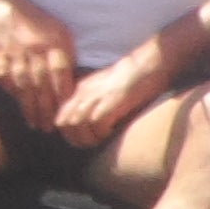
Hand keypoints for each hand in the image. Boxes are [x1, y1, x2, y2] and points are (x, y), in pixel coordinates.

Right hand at [0, 0, 79, 124]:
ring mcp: (13, 53)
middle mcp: (34, 50)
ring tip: (34, 123)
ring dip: (29, 107)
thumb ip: (65, 54)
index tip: (66, 114)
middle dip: (46, 110)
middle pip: (42, 86)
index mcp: (53, 43)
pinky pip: (4, 78)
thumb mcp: (57, 29)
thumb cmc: (33, 19)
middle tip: (50, 127)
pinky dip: (10, 91)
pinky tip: (16, 101)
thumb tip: (69, 81)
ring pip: (23, 86)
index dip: (63, 97)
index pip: (60, 76)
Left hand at [50, 33, 166, 150]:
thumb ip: (94, 102)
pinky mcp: (113, 99)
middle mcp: (84, 92)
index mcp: (81, 90)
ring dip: (88, 137)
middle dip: (76, 138)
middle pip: (65, 122)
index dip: (68, 133)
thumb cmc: (132, 80)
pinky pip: (97, 121)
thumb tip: (89, 126)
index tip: (81, 141)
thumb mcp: (104, 90)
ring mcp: (97, 95)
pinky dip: (102, 132)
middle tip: (91, 144)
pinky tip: (112, 132)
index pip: (61, 116)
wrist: (148, 64)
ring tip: (101, 140)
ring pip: (77, 123)